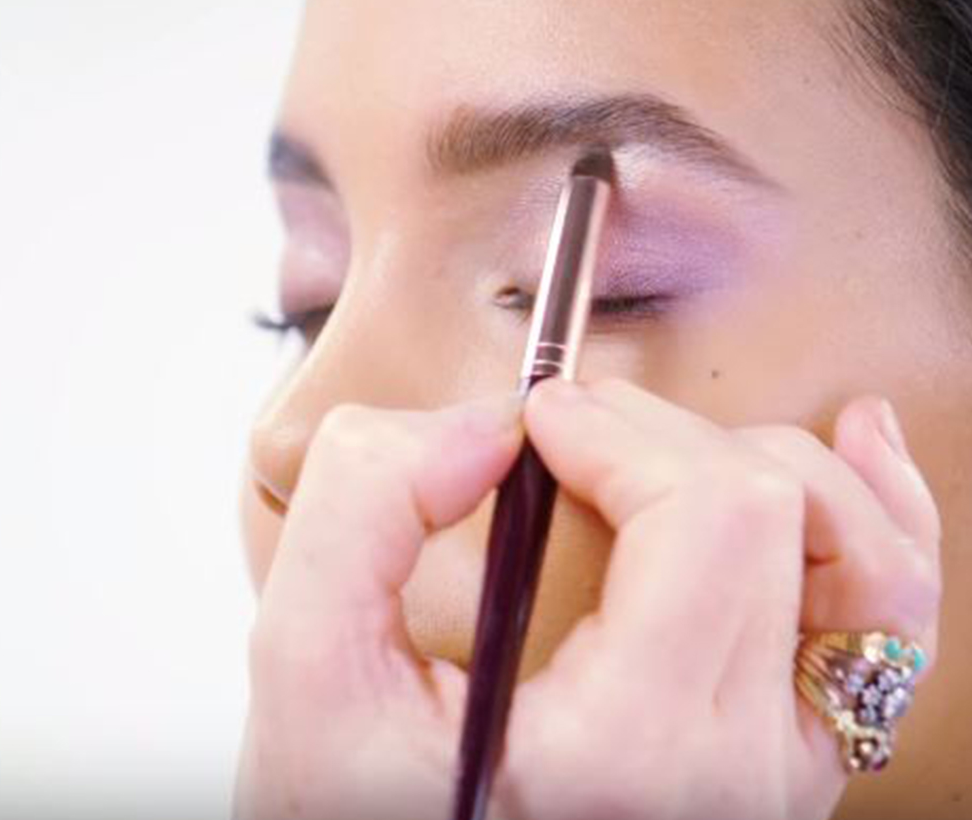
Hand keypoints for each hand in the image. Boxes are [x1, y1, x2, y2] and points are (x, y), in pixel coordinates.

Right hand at [234, 379, 940, 819]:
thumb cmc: (362, 804)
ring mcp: (784, 771)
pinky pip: (890, 616)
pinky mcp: (791, 757)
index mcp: (630, 749)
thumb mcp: (308, 665)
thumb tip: (492, 427)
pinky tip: (851, 446)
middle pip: (776, 512)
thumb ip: (367, 506)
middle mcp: (739, 771)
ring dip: (772, 463)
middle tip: (569, 434)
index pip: (709, 514)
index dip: (618, 428)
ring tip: (670, 446)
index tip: (538, 419)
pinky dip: (876, 513)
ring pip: (868, 557)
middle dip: (661, 434)